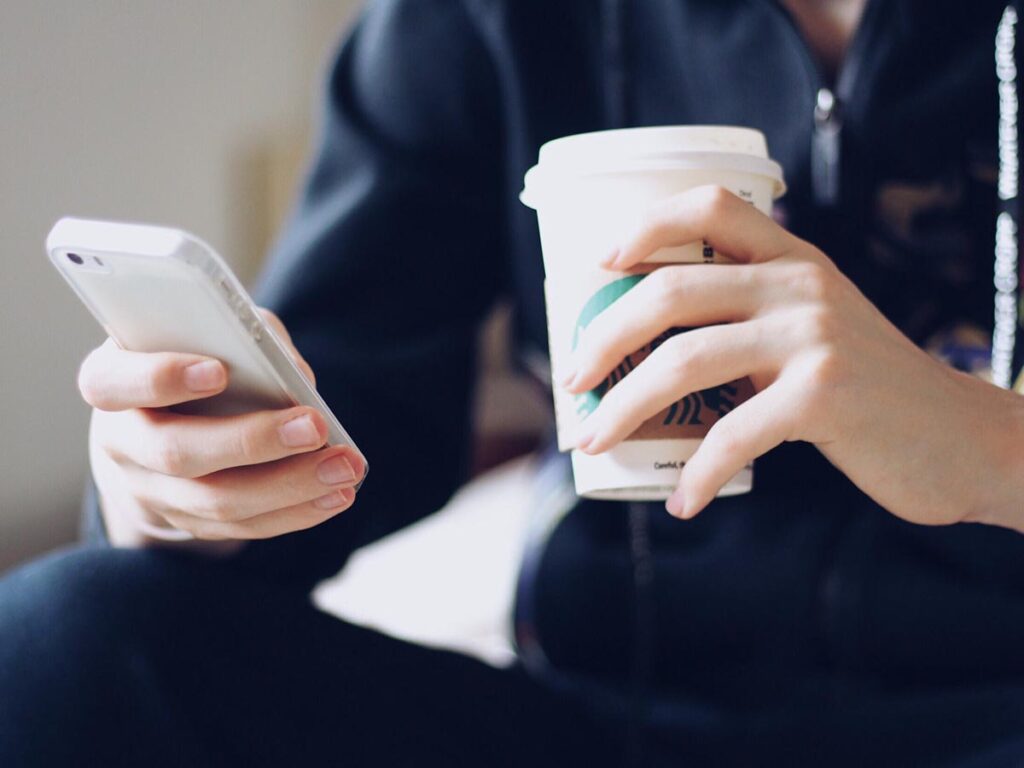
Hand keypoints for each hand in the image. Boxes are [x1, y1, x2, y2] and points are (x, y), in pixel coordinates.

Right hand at [80, 309, 364, 547]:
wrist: (168, 418)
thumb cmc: (197, 355)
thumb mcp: (214, 331)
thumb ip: (251, 338)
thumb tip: (299, 379)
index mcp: (112, 381)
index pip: (114, 382)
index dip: (160, 378)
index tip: (218, 371)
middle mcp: (121, 442)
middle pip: (178, 452)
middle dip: (253, 441)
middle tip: (316, 427)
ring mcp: (151, 490)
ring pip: (216, 501)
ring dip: (290, 487)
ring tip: (345, 468)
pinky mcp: (188, 521)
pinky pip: (241, 527)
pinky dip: (294, 512)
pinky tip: (336, 495)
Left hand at [563, 186, 1023, 526]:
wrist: (960, 437)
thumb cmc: (868, 392)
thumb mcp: (816, 331)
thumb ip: (752, 324)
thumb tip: (650, 361)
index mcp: (792, 260)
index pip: (711, 207)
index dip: (645, 224)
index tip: (600, 263)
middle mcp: (799, 285)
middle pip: (670, 292)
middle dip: (603, 338)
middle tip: (572, 379)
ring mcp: (813, 337)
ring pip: (684, 362)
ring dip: (624, 409)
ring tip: (595, 441)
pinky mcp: (825, 395)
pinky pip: (732, 434)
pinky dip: (695, 474)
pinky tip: (680, 501)